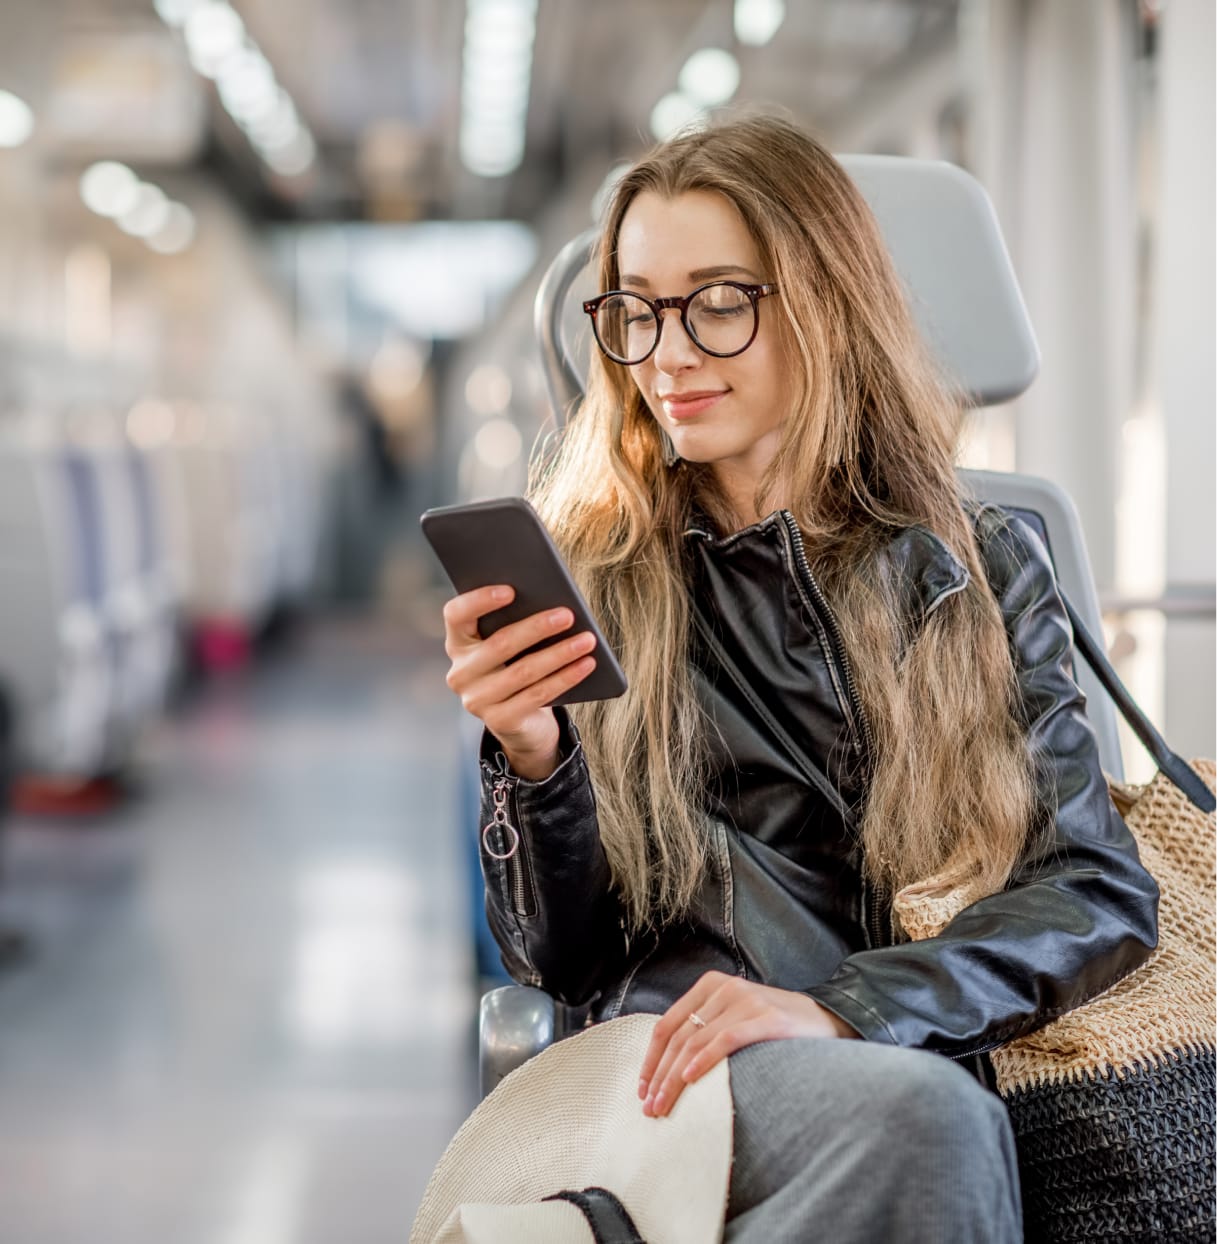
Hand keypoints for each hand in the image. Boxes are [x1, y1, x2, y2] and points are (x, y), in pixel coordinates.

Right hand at [443, 585, 598, 779]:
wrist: (521, 721)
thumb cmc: (518, 666)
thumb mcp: (512, 646)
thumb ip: (517, 622)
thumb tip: (553, 603)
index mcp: (459, 643)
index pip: (456, 615)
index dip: (479, 600)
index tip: (511, 590)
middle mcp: (461, 672)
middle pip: (500, 644)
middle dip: (537, 628)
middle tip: (568, 615)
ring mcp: (477, 700)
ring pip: (524, 671)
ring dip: (560, 653)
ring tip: (587, 640)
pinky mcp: (499, 721)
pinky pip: (537, 695)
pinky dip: (565, 678)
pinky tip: (586, 664)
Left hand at [638, 972, 858, 1117]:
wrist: (826, 1018)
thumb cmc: (774, 1025)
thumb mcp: (734, 1016)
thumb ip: (706, 1028)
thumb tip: (668, 1068)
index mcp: (711, 986)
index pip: (667, 1024)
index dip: (651, 1059)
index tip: (642, 1089)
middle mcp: (725, 989)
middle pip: (679, 1036)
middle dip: (660, 1075)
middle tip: (650, 1107)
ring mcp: (746, 1001)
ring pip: (696, 1041)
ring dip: (675, 1078)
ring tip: (664, 1105)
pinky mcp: (766, 1019)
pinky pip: (726, 1040)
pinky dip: (704, 1060)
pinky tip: (691, 1079)